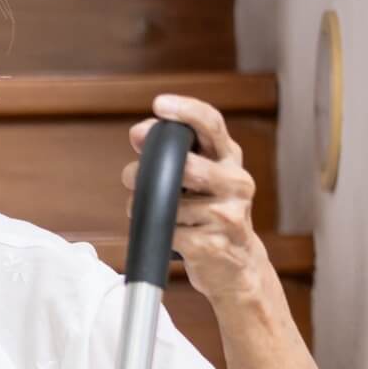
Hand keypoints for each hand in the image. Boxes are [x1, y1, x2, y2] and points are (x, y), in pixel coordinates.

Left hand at [122, 93, 269, 305]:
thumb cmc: (208, 214)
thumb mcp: (199, 179)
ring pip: (171, 203)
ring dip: (146, 207)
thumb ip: (172, 154)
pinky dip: (157, 231)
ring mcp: (229, 214)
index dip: (187, 111)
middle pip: (187, 166)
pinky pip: (169, 232)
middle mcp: (236, 182)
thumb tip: (139, 132)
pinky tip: (166, 234)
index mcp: (230, 159)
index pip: (212, 126)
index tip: (159, 104)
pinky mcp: (213, 244)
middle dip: (148, 171)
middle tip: (130, 177)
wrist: (235, 264)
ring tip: (148, 212)